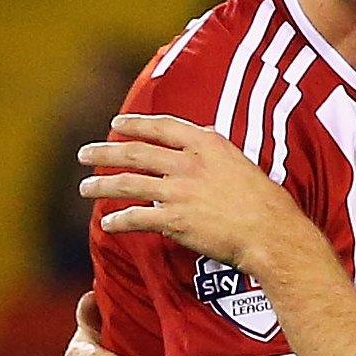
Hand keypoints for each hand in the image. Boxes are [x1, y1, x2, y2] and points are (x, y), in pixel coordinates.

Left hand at [77, 114, 306, 272]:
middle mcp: (188, 163)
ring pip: (128, 184)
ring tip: (83, 188)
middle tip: (83, 153)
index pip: (162, 127)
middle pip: (135, 152)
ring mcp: (178, 191)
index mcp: (206, 144)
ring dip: (101, 185)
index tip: (116, 123)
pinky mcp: (174, 219)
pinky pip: (136, 218)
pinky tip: (107, 224)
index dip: (136, 124)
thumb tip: (203, 132)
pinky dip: (118, 221)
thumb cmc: (264, 201)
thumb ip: (216, 147)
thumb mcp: (241, 161)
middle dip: (104, 151)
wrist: (272, 233)